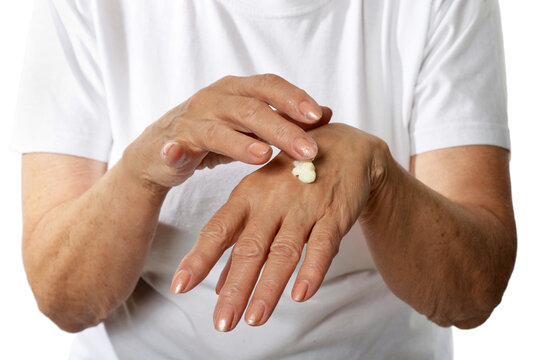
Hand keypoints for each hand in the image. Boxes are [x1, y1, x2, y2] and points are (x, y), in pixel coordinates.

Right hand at [122, 74, 331, 189]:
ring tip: (264, 156)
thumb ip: (285, 118)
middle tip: (307, 151)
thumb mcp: (251, 124)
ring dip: (241, 142)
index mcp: (236, 90)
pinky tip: (178, 154)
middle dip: (282, 129)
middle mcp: (215, 99)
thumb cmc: (214, 133)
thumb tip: (326, 113)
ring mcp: (192, 121)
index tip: (318, 116)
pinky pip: (173, 147)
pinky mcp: (171, 144)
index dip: (293, 98)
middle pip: (251, 108)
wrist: (161, 149)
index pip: (268, 86)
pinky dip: (175, 150)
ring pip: (218, 130)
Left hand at [170, 123, 390, 330]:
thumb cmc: (292, 176)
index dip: (199, 258)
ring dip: (269, 287)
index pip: (218, 229)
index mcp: (248, 195)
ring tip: (255, 318)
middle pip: (250, 248)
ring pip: (284, 251)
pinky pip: (322, 244)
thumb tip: (217, 284)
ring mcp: (304, 207)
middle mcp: (272, 201)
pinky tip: (302, 295)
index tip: (180, 286)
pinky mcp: (334, 214)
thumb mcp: (261, 198)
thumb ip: (239, 239)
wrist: (344, 147)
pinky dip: (312, 270)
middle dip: (235, 287)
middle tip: (223, 322)